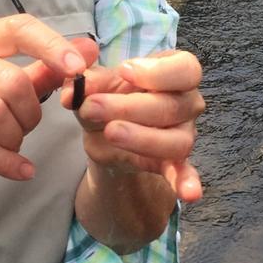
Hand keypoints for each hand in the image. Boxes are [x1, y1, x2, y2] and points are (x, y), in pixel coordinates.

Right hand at [0, 14, 99, 185]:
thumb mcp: (9, 84)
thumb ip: (47, 68)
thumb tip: (90, 49)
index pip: (19, 28)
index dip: (52, 46)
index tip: (78, 67)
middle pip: (12, 81)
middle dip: (31, 112)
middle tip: (29, 126)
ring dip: (15, 135)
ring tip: (13, 142)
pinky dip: (6, 161)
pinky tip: (22, 170)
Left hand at [64, 50, 204, 202]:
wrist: (104, 129)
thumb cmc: (108, 95)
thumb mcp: (95, 84)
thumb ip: (87, 81)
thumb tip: (74, 88)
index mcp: (175, 72)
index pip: (185, 68)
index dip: (158, 71)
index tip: (124, 71)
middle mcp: (187, 102)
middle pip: (173, 106)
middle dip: (130, 107)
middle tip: (93, 106)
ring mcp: (184, 133)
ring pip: (177, 141)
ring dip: (142, 138)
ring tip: (110, 133)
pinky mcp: (174, 162)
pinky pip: (185, 173)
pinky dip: (186, 182)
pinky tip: (188, 194)